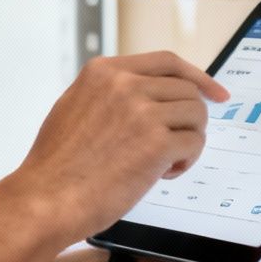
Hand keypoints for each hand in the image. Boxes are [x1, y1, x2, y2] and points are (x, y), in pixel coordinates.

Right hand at [14, 51, 228, 241]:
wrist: (45, 200)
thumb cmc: (57, 166)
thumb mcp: (75, 107)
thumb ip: (109, 93)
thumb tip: (149, 92)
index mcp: (104, 71)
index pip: (167, 62)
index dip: (196, 76)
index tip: (215, 93)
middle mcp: (124, 84)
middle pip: (187, 89)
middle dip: (189, 119)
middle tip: (175, 146)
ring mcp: (141, 111)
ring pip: (196, 115)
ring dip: (189, 140)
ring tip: (164, 163)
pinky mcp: (155, 143)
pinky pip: (194, 143)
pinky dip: (186, 161)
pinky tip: (163, 174)